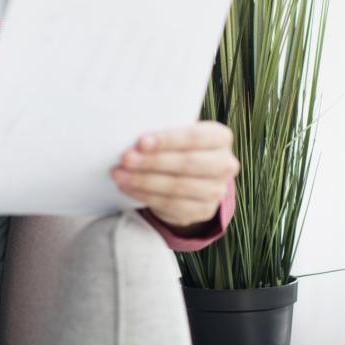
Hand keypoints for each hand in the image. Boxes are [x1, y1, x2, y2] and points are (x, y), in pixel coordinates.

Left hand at [110, 120, 238, 231]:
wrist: (191, 177)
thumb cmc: (177, 147)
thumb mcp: (175, 135)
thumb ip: (162, 135)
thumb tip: (131, 137)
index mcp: (220, 137)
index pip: (195, 137)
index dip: (168, 140)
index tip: (141, 142)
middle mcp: (225, 164)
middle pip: (187, 163)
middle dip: (152, 162)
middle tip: (125, 159)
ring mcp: (217, 190)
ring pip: (177, 186)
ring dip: (143, 181)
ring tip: (119, 174)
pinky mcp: (204, 210)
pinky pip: (170, 204)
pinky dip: (145, 195)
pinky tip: (127, 187)